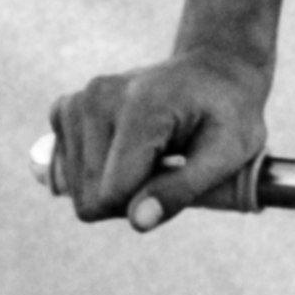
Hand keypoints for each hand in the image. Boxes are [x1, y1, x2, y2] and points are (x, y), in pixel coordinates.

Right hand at [44, 52, 264, 228]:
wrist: (214, 72)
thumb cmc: (229, 115)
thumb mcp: (227, 154)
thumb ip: (181, 190)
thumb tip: (138, 222)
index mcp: (140, 108)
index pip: (110, 195)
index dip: (143, 206)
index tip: (175, 178)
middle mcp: (99, 98)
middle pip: (88, 196)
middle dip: (126, 198)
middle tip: (165, 166)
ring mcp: (79, 100)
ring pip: (72, 186)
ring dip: (111, 183)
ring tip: (149, 152)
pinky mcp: (67, 107)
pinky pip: (65, 167)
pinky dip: (95, 169)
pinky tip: (125, 147)